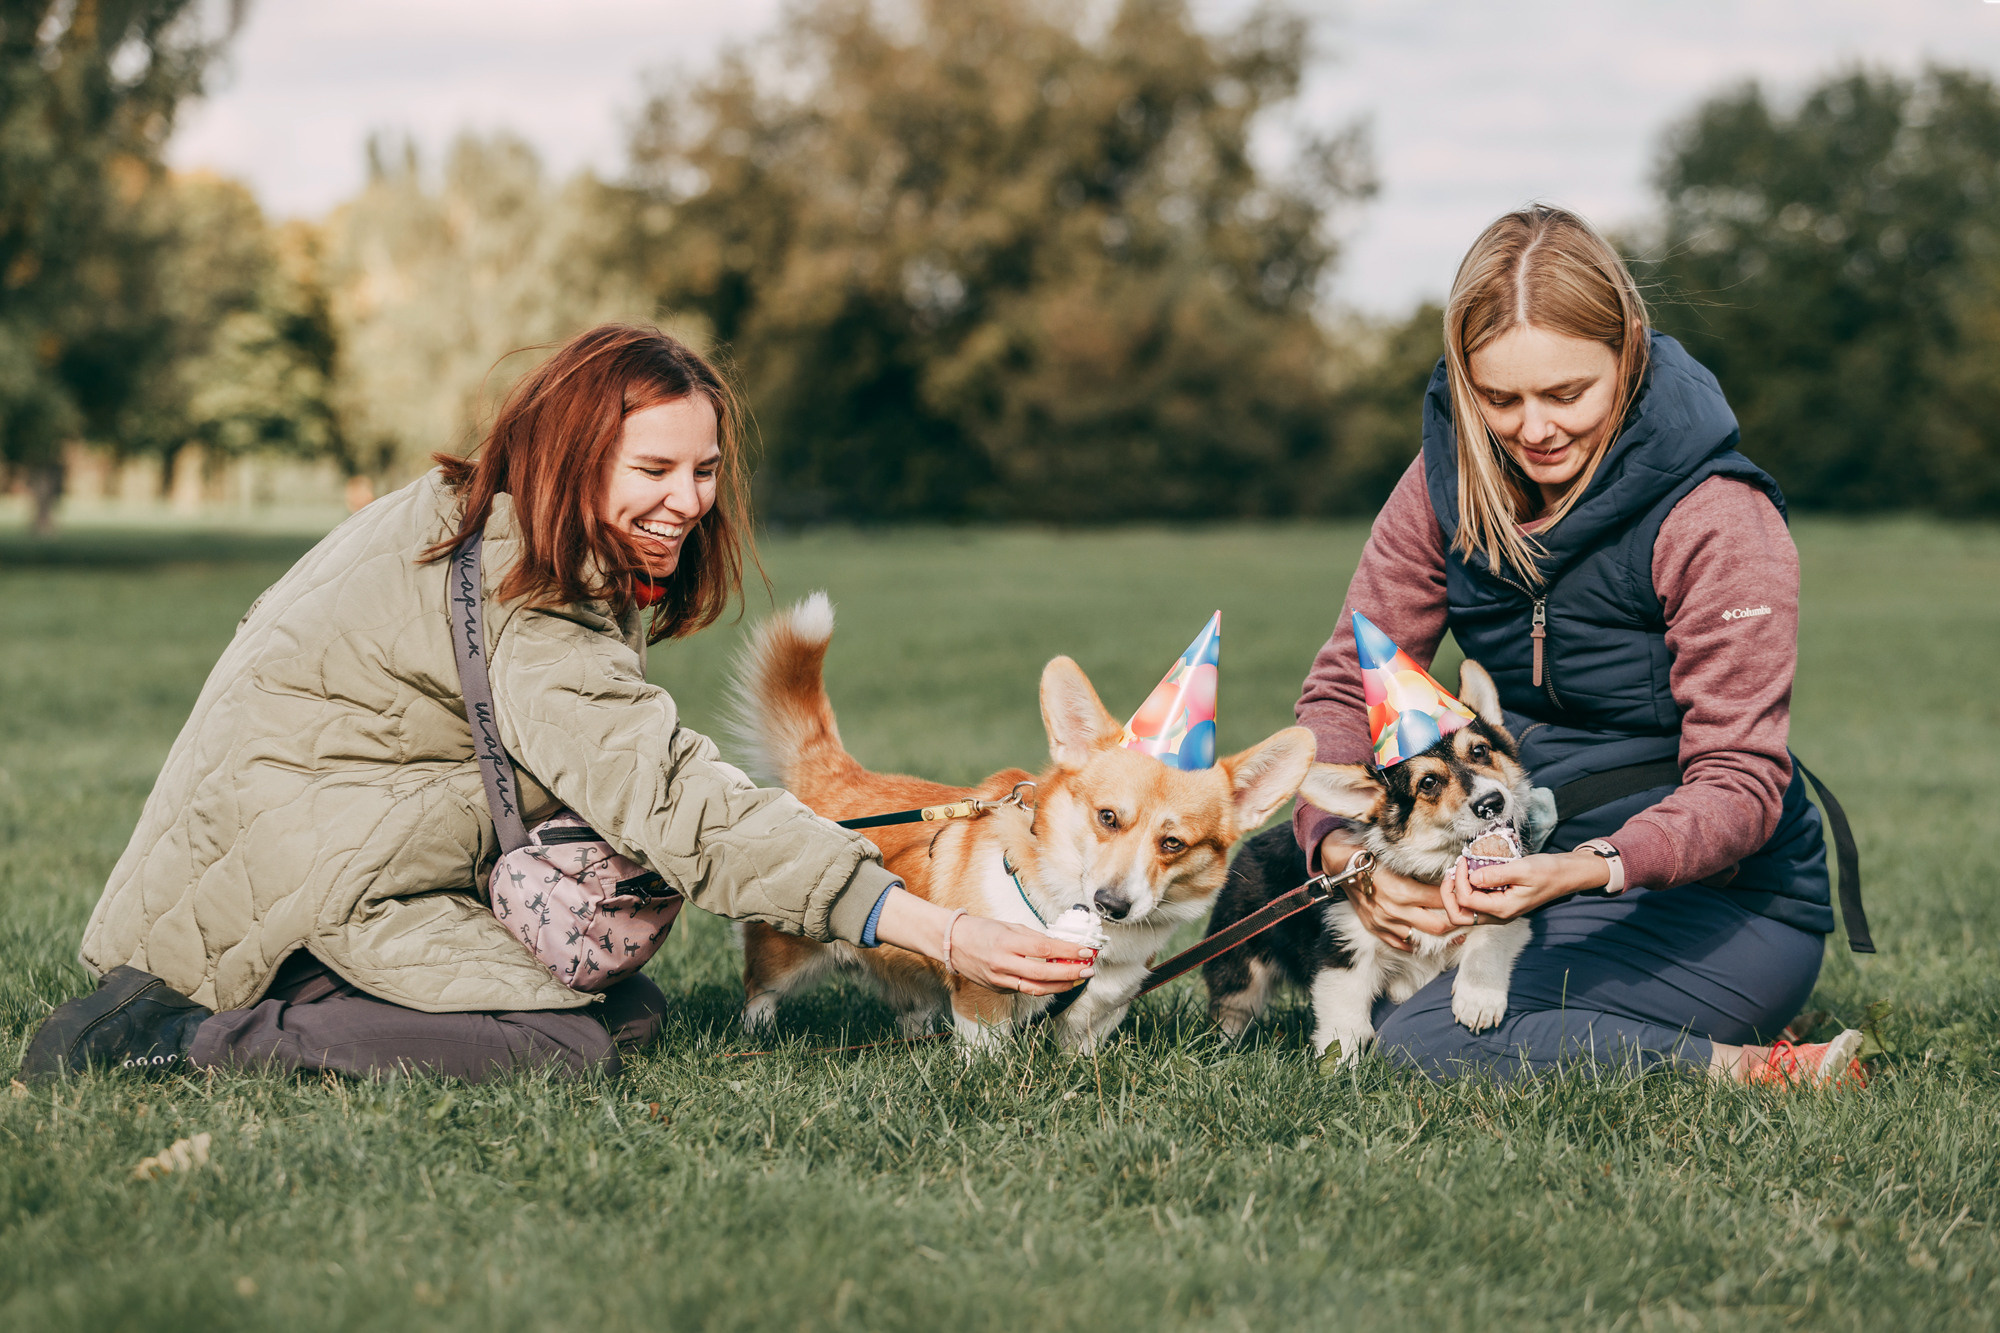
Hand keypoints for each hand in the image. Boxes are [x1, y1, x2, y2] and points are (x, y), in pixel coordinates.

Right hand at [871, 887, 1093, 994]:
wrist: (952, 944)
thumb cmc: (982, 930)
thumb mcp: (1009, 926)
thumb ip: (1034, 938)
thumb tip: (1061, 948)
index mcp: (1007, 942)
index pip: (1045, 950)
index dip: (1068, 952)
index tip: (1086, 951)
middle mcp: (1003, 963)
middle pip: (1043, 974)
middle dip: (1070, 974)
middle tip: (1089, 970)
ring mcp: (999, 979)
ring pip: (1036, 988)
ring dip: (1061, 985)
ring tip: (1078, 979)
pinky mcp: (998, 988)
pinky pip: (1025, 989)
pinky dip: (1044, 986)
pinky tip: (1057, 981)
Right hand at [1320, 834, 1454, 952]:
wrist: (1340, 863)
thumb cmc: (1371, 855)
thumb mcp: (1397, 858)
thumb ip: (1422, 868)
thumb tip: (1449, 872)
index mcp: (1403, 890)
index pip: (1441, 900)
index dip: (1457, 896)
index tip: (1465, 893)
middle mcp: (1395, 910)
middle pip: (1438, 926)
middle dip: (1456, 922)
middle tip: (1466, 916)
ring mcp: (1384, 923)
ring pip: (1421, 939)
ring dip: (1440, 936)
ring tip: (1455, 931)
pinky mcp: (1375, 929)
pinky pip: (1401, 944)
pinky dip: (1417, 944)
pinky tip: (1429, 940)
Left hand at [1441, 850, 1609, 924]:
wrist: (1565, 875)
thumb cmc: (1547, 871)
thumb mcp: (1522, 868)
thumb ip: (1495, 874)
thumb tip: (1471, 877)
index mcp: (1503, 909)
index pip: (1466, 901)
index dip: (1458, 880)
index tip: (1463, 860)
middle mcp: (1498, 916)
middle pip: (1459, 916)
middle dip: (1448, 895)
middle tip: (1451, 872)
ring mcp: (1498, 912)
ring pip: (1465, 912)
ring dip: (1456, 892)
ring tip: (1458, 871)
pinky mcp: (1499, 904)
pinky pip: (1475, 903)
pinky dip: (1466, 890)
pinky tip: (1470, 873)